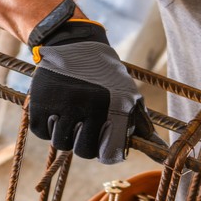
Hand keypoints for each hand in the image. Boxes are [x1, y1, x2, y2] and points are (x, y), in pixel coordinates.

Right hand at [28, 18, 155, 163]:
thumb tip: (161, 155)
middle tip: (85, 128)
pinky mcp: (39, 101)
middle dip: (85, 144)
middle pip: (84, 151)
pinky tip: (56, 112)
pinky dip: (47, 127)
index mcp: (115, 107)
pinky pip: (41, 132)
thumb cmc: (107, 77)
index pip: (109, 154)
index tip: (103, 143)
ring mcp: (63, 103)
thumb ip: (143, 127)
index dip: (106, 153)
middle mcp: (90, 106)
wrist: (75, 44)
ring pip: (61, 143)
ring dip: (66, 135)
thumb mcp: (130, 96)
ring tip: (71, 117)